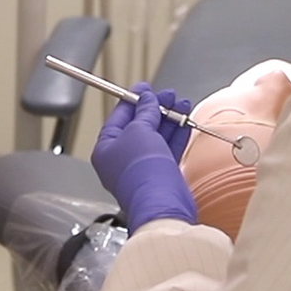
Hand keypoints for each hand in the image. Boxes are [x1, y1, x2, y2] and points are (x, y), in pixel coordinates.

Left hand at [91, 83, 196, 232]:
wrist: (161, 203)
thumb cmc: (141, 172)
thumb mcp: (139, 130)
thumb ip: (144, 111)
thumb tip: (146, 99)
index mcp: (106, 148)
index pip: (119, 117)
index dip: (133, 99)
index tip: (145, 88)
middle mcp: (121, 159)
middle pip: (139, 126)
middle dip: (156, 108)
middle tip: (168, 96)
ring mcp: (141, 168)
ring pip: (156, 136)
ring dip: (169, 118)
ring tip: (181, 104)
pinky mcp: (160, 175)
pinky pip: (167, 149)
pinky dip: (176, 134)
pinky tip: (184, 121)